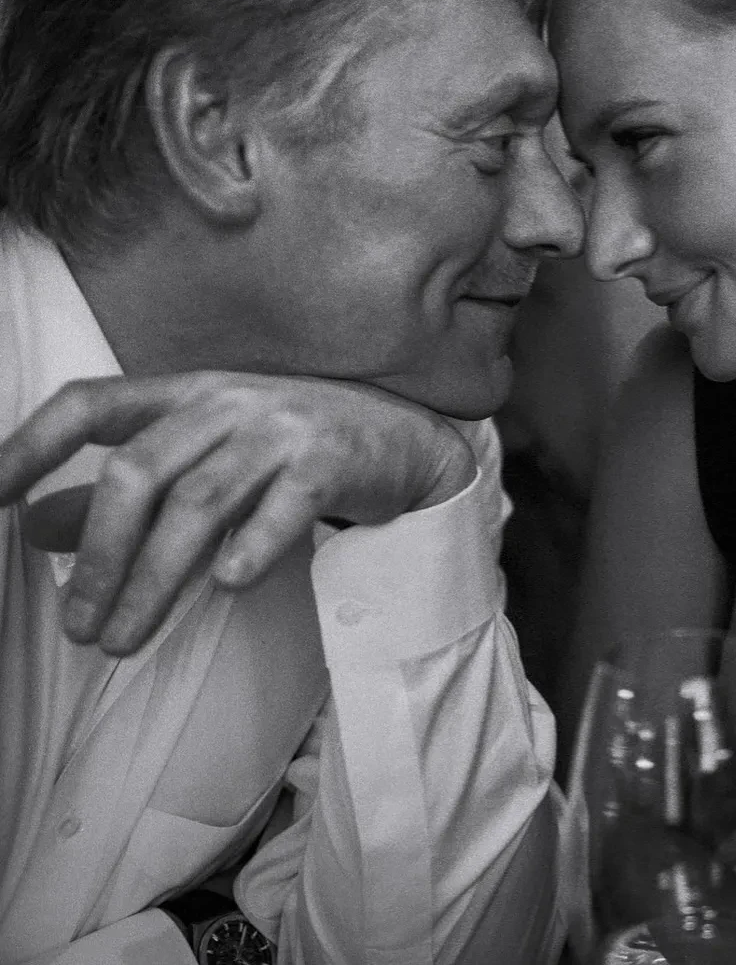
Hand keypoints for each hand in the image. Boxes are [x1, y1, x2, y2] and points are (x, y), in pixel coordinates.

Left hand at [0, 372, 474, 654]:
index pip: (89, 405)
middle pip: (140, 470)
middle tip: (79, 626)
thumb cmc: (292, 449)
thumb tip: (36, 526)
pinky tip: (227, 586)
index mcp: (187, 393)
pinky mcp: (334, 460)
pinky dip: (251, 546)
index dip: (30, 447)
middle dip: (99, 556)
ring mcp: (283, 428)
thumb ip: (128, 491)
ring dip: (153, 579)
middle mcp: (228, 401)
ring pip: (201, 502)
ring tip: (125, 639)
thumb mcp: (206, 455)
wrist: (402, 438)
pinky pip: (285, 506)